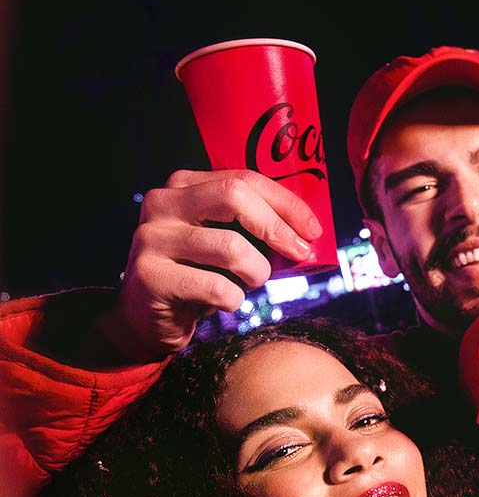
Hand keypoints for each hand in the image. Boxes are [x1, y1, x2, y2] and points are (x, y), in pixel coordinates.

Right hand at [101, 170, 323, 360]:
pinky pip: (217, 287)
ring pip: (231, 248)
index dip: (285, 203)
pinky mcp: (150, 275)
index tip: (313, 230)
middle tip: (299, 253)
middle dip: (277, 228)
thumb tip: (308, 234)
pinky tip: (224, 302)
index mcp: (184, 186)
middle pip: (234, 198)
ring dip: (256, 273)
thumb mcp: (224, 243)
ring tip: (249, 283)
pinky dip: (234, 300)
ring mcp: (152, 237)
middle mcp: (163, 203)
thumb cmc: (198, 277)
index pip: (243, 179)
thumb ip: (254, 229)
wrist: (147, 317)